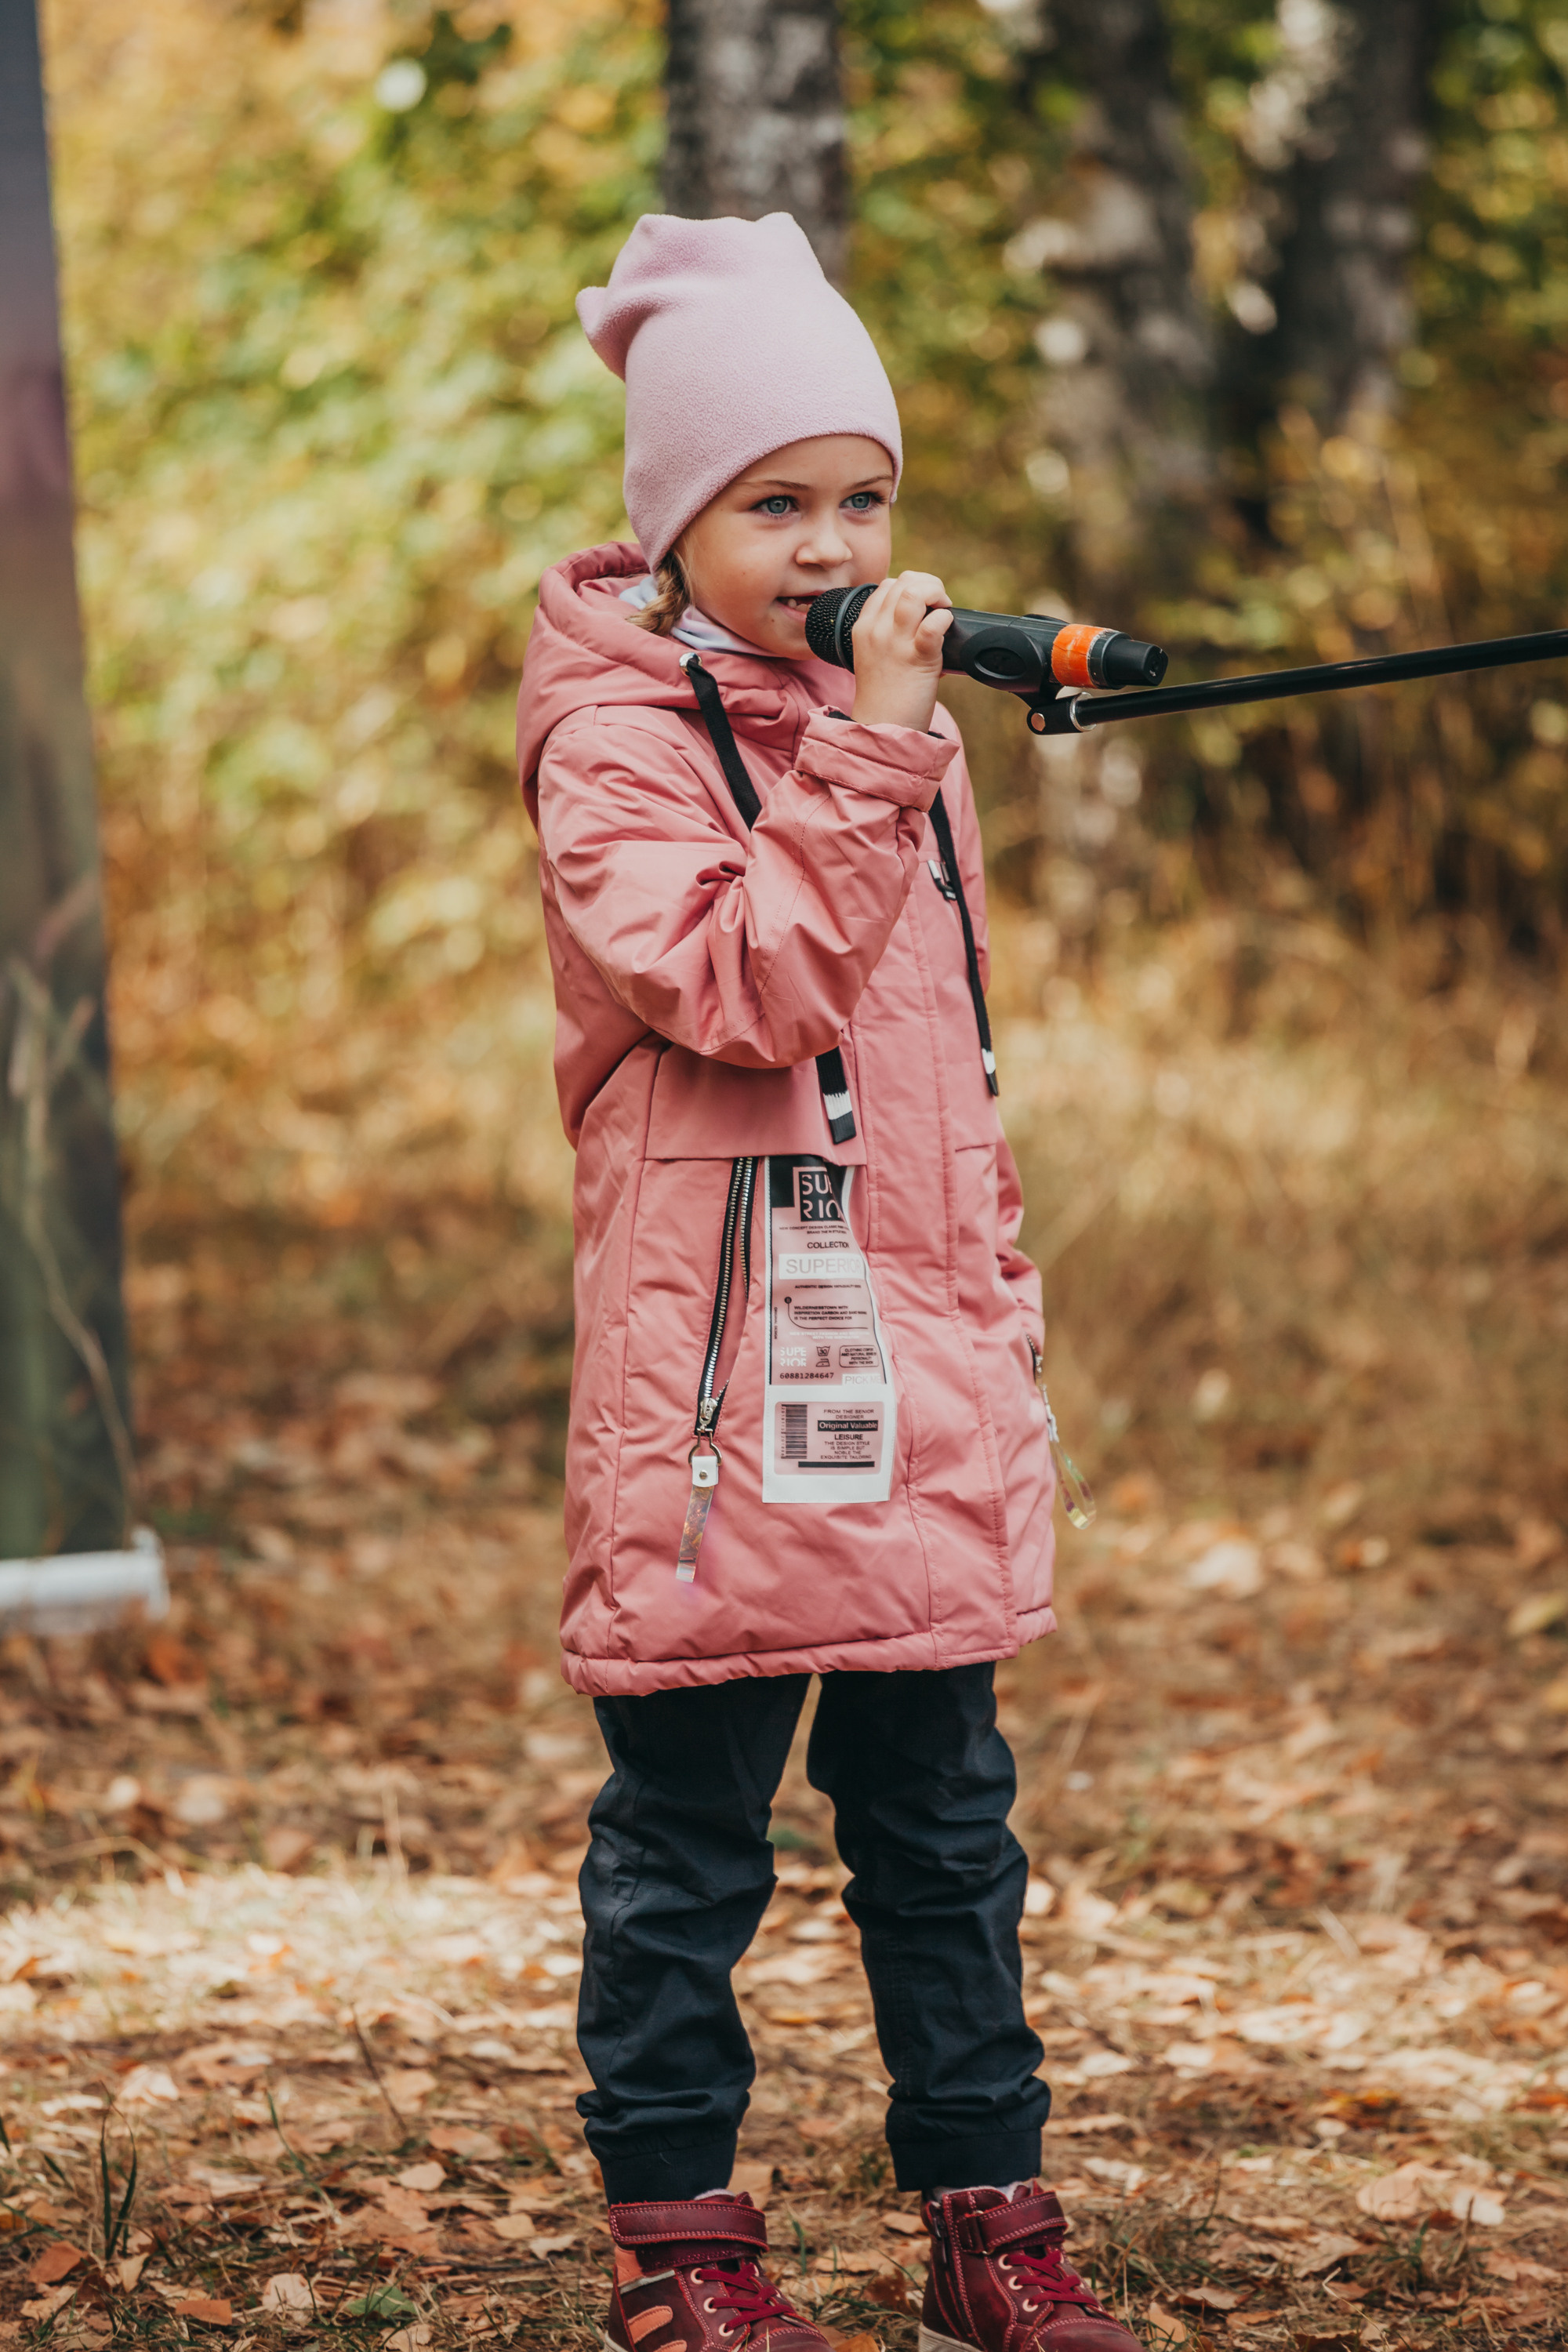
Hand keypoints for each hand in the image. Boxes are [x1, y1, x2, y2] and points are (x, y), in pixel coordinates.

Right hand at [847, 571, 952, 730]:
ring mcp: (895, 643)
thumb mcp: (874, 656)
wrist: (883, 726)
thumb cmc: (885, 695)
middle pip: (903, 582)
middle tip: (940, 605)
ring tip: (944, 609)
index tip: (925, 604)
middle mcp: (877, 630)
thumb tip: (923, 617)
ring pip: (914, 593)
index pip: (887, 585)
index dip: (912, 585)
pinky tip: (947, 628)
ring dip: (936, 593)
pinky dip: (945, 619)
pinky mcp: (917, 658)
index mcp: (864, 626)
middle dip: (929, 585)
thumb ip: (890, 634)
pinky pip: (934, 623)